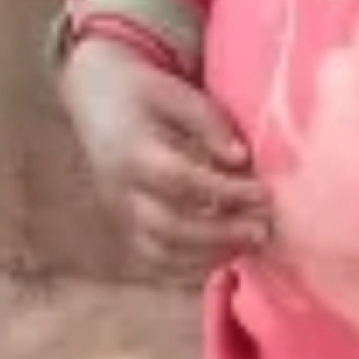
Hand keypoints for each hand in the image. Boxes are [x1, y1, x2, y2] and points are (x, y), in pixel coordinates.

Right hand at [59, 38, 270, 268]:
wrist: (94, 97)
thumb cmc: (143, 93)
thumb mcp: (175, 94)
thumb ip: (208, 124)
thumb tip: (241, 158)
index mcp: (132, 151)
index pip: (180, 180)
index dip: (224, 191)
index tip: (264, 193)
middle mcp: (121, 190)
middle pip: (167, 226)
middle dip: (219, 233)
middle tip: (263, 230)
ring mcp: (120, 212)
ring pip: (159, 250)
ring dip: (209, 254)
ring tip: (251, 243)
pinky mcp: (125, 224)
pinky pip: (154, 258)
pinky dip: (190, 265)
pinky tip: (227, 254)